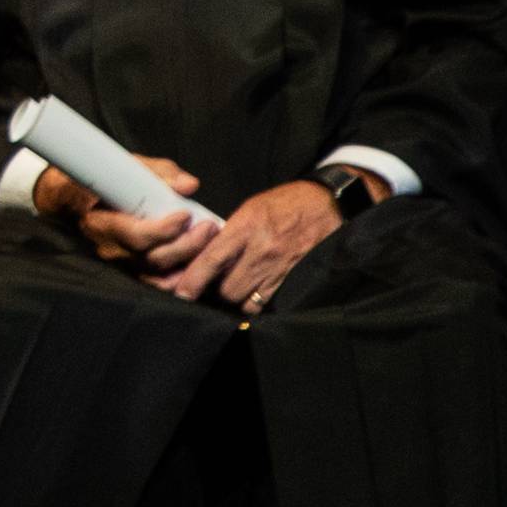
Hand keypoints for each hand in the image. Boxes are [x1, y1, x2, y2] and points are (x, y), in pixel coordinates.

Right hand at [51, 151, 219, 279]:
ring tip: (208, 241)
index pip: (136, 236)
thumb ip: (161, 174)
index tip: (185, 214)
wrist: (78, 201)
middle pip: (152, 259)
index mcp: (103, 223)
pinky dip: (178, 277)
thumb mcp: (131, 168)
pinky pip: (157, 283)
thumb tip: (189, 185)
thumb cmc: (106, 181)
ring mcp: (121, 264)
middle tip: (209, 227)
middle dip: (186, 245)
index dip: (164, 230)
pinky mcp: (132, 271)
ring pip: (158, 274)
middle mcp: (111, 249)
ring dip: (188, 261)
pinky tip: (195, 262)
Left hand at [169, 179, 345, 307]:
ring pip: (245, 300)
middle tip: (215, 284)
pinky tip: (254, 292)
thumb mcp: (251, 209)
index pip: (212, 259)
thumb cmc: (284, 204)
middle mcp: (261, 249)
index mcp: (246, 226)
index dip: (193, 280)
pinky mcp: (293, 278)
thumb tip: (205, 255)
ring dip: (236, 298)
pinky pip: (266, 303)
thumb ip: (229, 233)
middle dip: (217, 291)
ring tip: (236, 287)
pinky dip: (256, 302)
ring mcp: (279, 267)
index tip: (180, 293)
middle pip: (227, 289)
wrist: (326, 204)